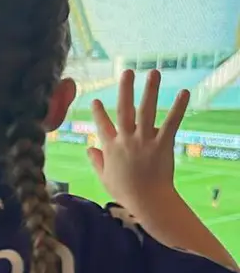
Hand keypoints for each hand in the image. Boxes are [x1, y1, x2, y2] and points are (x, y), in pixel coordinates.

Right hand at [88, 69, 189, 217]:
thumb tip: (89, 148)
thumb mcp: (105, 177)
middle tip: (127, 72)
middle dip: (125, 90)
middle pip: (123, 110)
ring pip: (146, 111)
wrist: (147, 200)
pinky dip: (178, 107)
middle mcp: (125, 140)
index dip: (98, 112)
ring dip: (150, 90)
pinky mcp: (161, 144)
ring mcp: (143, 141)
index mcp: (110, 147)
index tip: (96, 100)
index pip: (102, 125)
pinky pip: (170, 122)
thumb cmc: (125, 191)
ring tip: (153, 72)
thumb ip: (97, 161)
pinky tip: (184, 92)